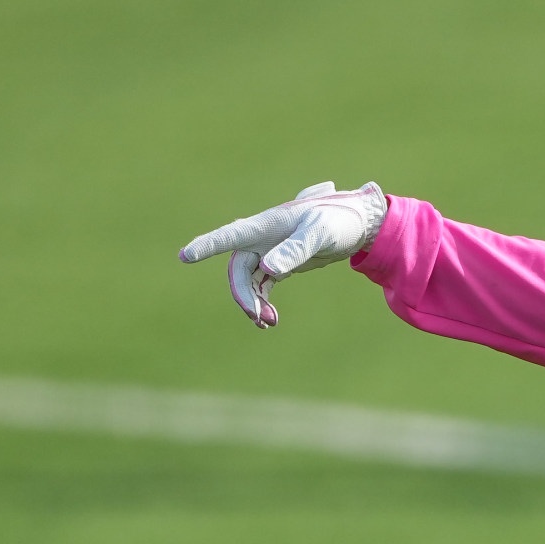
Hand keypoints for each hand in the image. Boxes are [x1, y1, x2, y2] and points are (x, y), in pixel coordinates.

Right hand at [177, 181, 387, 328]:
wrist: (359, 225)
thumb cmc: (338, 220)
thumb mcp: (319, 235)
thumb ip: (294, 251)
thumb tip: (268, 269)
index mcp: (267, 225)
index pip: (231, 236)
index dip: (207, 246)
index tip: (185, 256)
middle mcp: (264, 238)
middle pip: (239, 269)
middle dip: (244, 294)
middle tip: (258, 318)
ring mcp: (271, 251)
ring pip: (249, 281)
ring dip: (253, 302)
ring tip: (268, 323)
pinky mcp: (281, 263)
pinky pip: (262, 286)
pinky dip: (263, 302)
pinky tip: (271, 319)